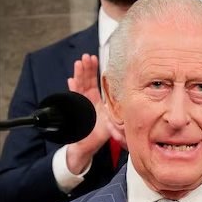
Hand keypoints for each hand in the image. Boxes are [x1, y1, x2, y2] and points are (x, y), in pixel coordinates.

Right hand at [65, 54, 125, 171]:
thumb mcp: (113, 121)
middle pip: (87, 81)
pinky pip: (74, 98)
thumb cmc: (100, 133)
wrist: (89, 144)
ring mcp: (81, 104)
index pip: (95, 82)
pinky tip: (71, 81)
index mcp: (97, 100)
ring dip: (79, 75)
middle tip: (87, 57)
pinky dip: (72, 90)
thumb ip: (119, 113)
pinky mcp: (76, 110)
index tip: (95, 59)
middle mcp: (88, 100)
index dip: (94, 71)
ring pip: (80, 86)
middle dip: (87, 69)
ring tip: (79, 63)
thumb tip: (130, 106)